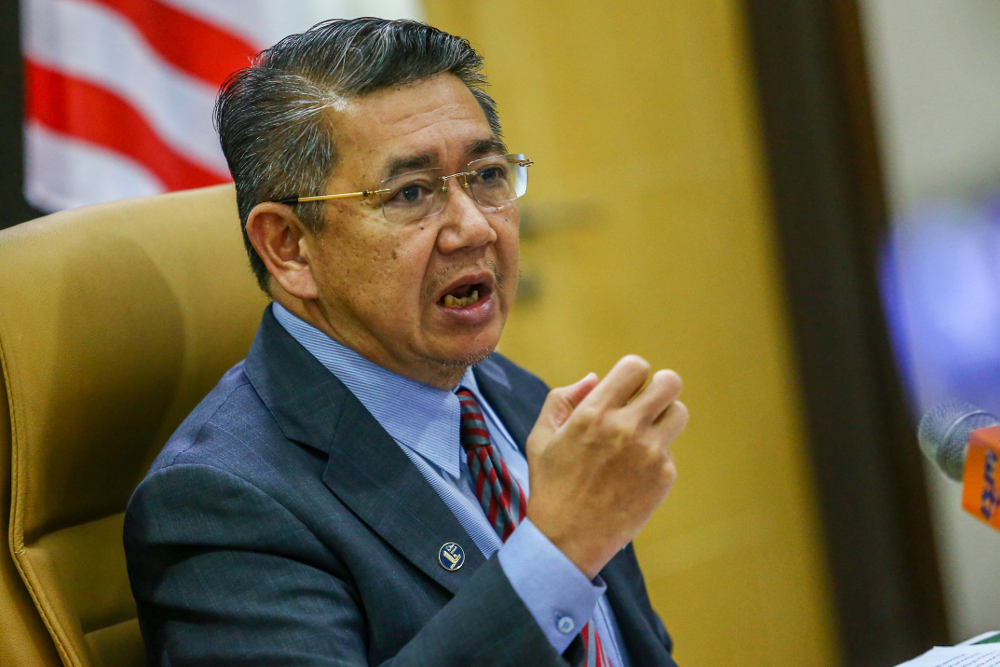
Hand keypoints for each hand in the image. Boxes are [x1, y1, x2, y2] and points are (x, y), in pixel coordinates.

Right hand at [525, 355, 686, 579]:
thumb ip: (563, 399)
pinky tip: (633, 472)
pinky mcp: (663, 477)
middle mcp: (627, 429)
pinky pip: (670, 450)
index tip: (625, 388)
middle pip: (670, 383)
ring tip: (645, 433)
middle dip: (660, 386)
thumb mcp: (542, 436)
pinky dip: (656, 456)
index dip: (632, 374)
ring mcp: (650, 453)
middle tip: (648, 401)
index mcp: (595, 413)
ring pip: (679, 413)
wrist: (567, 538)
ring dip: (664, 418)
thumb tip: (594, 378)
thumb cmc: (551, 485)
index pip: (635, 367)